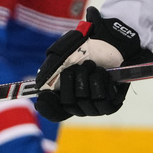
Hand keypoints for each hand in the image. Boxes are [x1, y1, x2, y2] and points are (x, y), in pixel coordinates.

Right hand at [34, 6, 152, 121]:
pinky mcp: (112, 105)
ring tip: (93, 66)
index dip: (48, 107)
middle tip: (78, 66)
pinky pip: (101, 101)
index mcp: (66, 95)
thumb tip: (38, 85)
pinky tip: (103, 73)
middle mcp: (80, 104)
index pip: (55, 112)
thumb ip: (50, 66)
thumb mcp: (63, 51)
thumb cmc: (88, 46)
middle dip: (70, 80)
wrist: (113, 40)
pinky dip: (100, 83)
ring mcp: (95, 106)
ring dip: (86, 78)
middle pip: (68, 104)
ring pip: (84, 102)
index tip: (44, 97)